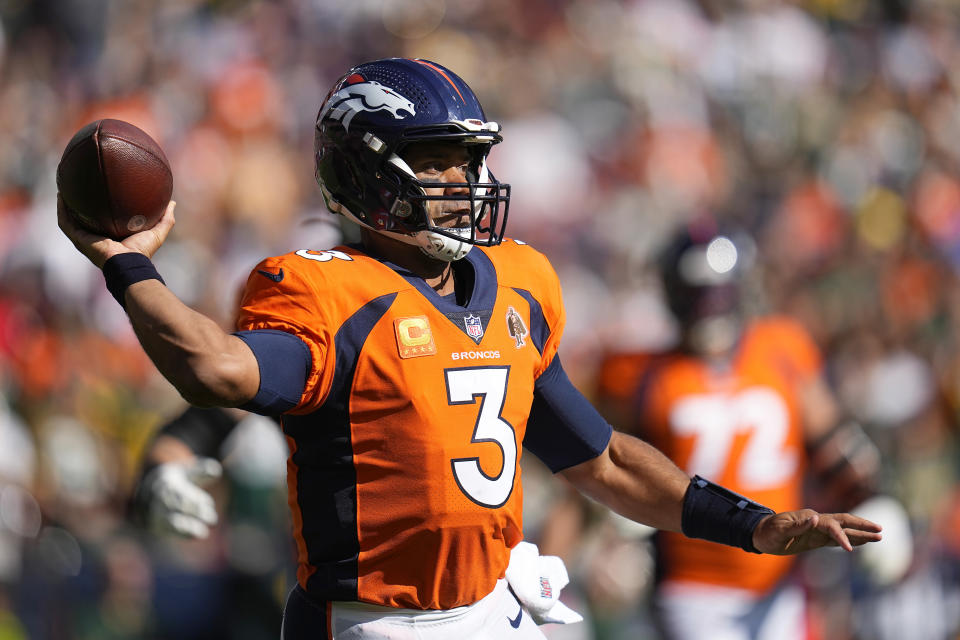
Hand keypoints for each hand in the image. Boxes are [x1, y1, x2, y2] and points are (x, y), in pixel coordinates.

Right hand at [57, 195, 175, 267]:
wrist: (129, 263)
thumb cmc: (143, 251)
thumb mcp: (157, 231)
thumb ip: (166, 218)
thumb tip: (172, 202)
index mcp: (112, 236)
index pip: (104, 220)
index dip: (101, 208)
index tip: (101, 192)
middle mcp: (96, 236)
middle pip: (84, 218)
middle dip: (80, 204)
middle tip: (79, 186)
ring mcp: (85, 238)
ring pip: (70, 219)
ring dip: (65, 204)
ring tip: (64, 187)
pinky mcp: (78, 239)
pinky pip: (65, 222)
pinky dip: (62, 210)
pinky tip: (61, 196)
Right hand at [140, 458, 221, 538]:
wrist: (147, 491)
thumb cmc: (175, 479)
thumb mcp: (186, 471)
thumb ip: (202, 470)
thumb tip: (217, 471)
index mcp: (167, 484)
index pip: (182, 494)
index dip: (196, 500)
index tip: (209, 505)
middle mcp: (160, 499)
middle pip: (178, 508)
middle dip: (196, 513)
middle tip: (213, 519)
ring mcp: (156, 513)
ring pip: (171, 522)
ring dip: (188, 528)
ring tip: (204, 533)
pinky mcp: (155, 524)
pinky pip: (168, 531)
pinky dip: (181, 534)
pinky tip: (195, 536)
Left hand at [752, 509, 881, 554]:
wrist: (759, 534)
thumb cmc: (767, 532)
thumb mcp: (778, 530)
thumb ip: (797, 525)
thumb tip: (815, 518)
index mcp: (809, 518)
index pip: (831, 526)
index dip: (841, 536)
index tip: (849, 551)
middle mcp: (816, 522)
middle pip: (844, 521)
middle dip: (862, 526)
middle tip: (880, 530)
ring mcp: (817, 529)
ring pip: (844, 530)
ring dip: (860, 533)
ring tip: (879, 536)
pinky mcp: (816, 538)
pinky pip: (837, 538)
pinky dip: (850, 539)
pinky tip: (861, 542)